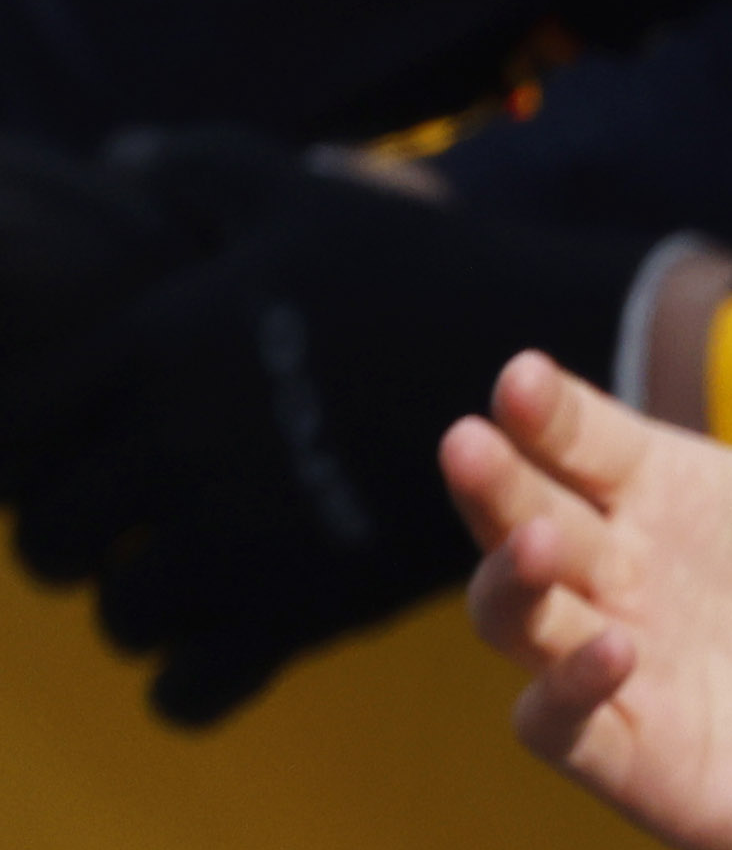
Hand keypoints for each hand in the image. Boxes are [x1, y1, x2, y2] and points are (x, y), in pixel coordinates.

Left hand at [0, 132, 649, 715]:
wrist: (560, 363)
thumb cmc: (426, 271)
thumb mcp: (303, 197)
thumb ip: (196, 169)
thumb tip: (114, 161)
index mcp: (154, 351)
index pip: (16, 432)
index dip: (26, 453)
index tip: (65, 455)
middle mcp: (176, 452)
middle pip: (52, 538)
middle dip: (71, 541)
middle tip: (113, 531)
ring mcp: (242, 539)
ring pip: (120, 616)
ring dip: (133, 610)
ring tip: (169, 589)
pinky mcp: (310, 610)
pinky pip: (192, 688)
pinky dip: (187, 683)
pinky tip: (217, 646)